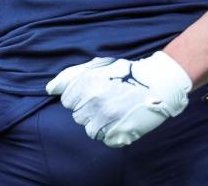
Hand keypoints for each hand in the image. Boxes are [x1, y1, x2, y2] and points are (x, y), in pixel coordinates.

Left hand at [45, 51, 191, 146]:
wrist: (157, 83)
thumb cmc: (124, 73)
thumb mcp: (96, 66)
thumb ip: (69, 76)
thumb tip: (49, 90)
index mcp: (87, 84)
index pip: (68, 101)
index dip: (79, 98)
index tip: (93, 94)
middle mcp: (94, 102)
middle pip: (78, 117)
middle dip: (89, 110)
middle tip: (106, 102)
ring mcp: (107, 119)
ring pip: (90, 130)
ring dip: (99, 124)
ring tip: (113, 112)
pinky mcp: (119, 134)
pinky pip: (105, 140)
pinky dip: (112, 134)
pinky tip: (121, 121)